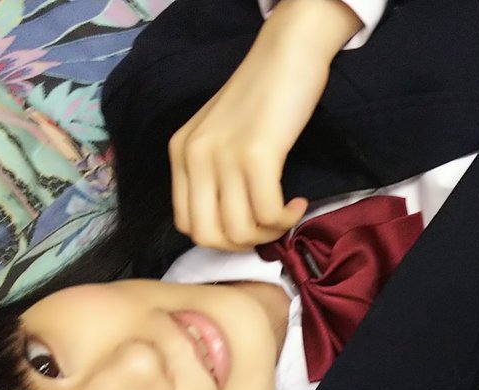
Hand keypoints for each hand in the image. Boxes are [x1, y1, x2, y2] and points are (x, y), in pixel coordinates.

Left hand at [168, 0, 362, 250]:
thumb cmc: (261, 95)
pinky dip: (287, 219)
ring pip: (239, 231)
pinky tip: (298, 202)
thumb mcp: (220, 134)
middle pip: (208, 236)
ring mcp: (223, 156)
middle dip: (242, 244)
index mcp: (180, 152)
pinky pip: (268, 214)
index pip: (186, 224)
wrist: (286, 56)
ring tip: (286, 213)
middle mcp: (194, 156)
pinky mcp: (256, 155)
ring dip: (269, 233)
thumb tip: (232, 222)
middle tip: (268, 227)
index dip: (222, 237)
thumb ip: (214, 171)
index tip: (250, 223)